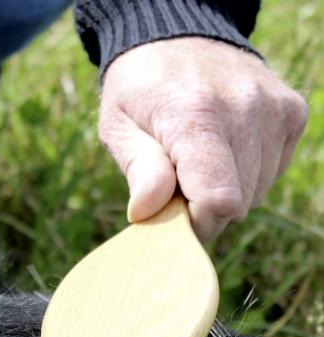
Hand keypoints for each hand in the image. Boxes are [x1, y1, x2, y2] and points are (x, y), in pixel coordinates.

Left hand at [99, 38, 307, 241]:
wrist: (177, 38)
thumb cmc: (139, 91)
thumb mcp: (118, 127)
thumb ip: (138, 169)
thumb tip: (146, 210)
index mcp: (196, 116)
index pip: (218, 200)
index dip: (197, 224)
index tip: (175, 215)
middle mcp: (244, 109)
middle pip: (238, 204)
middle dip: (206, 208)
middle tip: (179, 182)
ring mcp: (274, 108)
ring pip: (257, 193)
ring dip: (227, 191)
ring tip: (198, 161)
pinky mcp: (291, 112)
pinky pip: (272, 173)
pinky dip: (247, 174)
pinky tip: (223, 150)